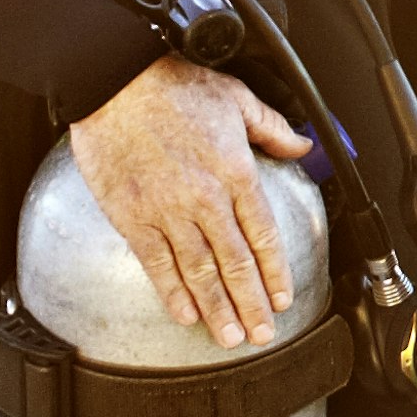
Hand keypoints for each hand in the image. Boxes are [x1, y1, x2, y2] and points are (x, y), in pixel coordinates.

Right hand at [68, 60, 315, 343]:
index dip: (274, 273)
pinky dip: (172, 291)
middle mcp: (206, 198)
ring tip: (229, 336)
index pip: (264, 235)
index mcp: (236, 171)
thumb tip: (302, 142)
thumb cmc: (171, 84)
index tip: (281, 298)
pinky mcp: (132, 215)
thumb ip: (272, 127)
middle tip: (262, 333)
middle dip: (251, 304)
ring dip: (217, 308)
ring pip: (199, 271)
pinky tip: (185, 313)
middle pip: (235, 263)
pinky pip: (156, 263)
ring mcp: (167, 210)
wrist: (114, 80)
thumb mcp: (237, 98)